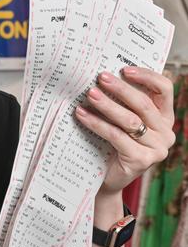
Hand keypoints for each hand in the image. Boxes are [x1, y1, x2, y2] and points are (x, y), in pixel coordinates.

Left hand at [75, 67, 174, 194]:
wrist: (106, 176)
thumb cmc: (111, 141)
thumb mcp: (119, 118)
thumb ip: (120, 100)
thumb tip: (101, 74)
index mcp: (163, 116)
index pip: (164, 89)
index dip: (147, 76)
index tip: (124, 69)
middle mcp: (165, 132)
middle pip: (144, 104)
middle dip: (120, 88)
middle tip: (100, 77)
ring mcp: (157, 148)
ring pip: (130, 120)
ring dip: (107, 105)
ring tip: (89, 94)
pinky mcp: (142, 160)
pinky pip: (117, 136)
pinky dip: (97, 123)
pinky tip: (82, 115)